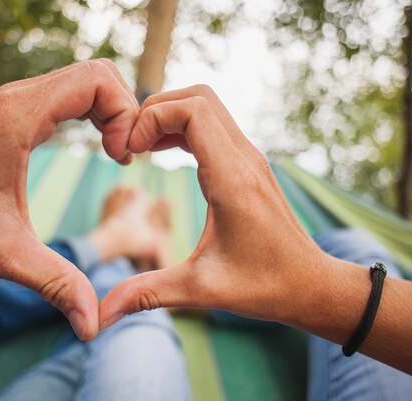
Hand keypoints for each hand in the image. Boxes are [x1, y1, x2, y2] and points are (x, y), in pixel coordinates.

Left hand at [0, 59, 138, 339]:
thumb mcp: (2, 254)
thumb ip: (54, 283)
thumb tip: (93, 324)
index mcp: (19, 117)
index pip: (97, 80)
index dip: (124, 115)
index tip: (120, 159)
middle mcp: (17, 98)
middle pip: (98, 73)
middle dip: (124, 110)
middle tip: (123, 155)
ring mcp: (13, 101)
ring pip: (82, 80)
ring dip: (109, 110)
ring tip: (113, 152)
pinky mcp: (10, 111)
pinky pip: (64, 94)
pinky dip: (90, 112)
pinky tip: (92, 146)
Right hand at [99, 85, 332, 328]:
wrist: (310, 285)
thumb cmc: (264, 286)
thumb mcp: (201, 290)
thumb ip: (148, 294)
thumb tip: (100, 313)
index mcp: (232, 179)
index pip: (193, 110)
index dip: (152, 118)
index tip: (129, 151)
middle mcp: (245, 159)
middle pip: (199, 97)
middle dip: (156, 110)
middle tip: (130, 145)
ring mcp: (251, 159)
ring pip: (208, 107)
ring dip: (170, 117)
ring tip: (141, 148)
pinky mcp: (250, 166)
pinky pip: (214, 127)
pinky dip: (184, 129)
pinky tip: (163, 154)